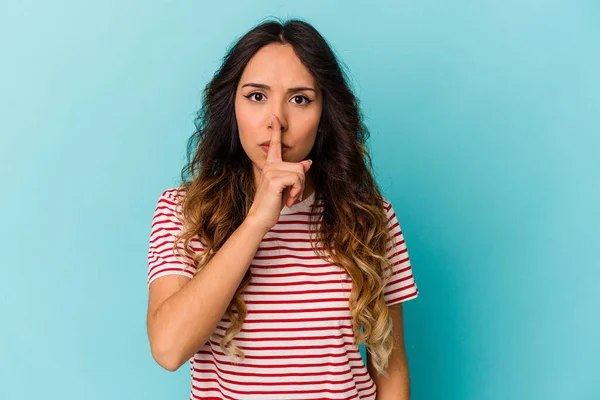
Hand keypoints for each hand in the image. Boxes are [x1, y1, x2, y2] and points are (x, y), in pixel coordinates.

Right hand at [246, 113, 312, 231]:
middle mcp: (269, 165)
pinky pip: (297, 179)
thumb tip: (308, 162)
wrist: (260, 218)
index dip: (276, 130)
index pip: (275, 144)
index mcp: (270, 165)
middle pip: (299, 166)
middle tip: (292, 195)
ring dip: (299, 189)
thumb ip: (296, 174)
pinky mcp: (274, 179)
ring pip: (299, 172)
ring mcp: (271, 171)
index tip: (275, 117)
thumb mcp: (287, 187)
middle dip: (301, 183)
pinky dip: (296, 192)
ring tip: (289, 198)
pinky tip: (287, 200)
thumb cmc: (272, 204)